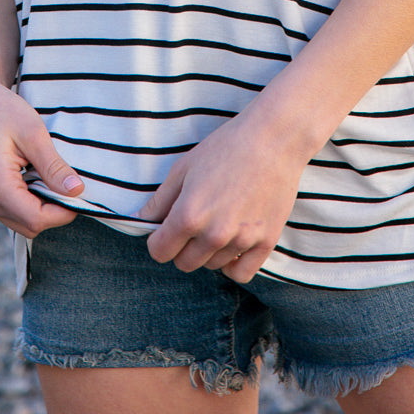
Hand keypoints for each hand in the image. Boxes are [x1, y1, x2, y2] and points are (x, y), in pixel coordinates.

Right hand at [0, 73, 84, 239]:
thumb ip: (53, 166)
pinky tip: (37, 176)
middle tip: (69, 182)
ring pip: (23, 222)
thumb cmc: (1, 110)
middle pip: (31, 225)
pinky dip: (30, 202)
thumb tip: (76, 191)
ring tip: (51, 175)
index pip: (36, 218)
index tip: (80, 193)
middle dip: (55, 211)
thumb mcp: (33, 132)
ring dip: (43, 206)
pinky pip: (13, 212)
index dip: (63, 212)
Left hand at [136, 109, 307, 282]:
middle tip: (194, 223)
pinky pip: (241, 273)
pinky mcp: (266, 242)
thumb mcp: (184, 167)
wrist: (273, 139)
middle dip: (183, 247)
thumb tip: (141, 220)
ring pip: (212, 265)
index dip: (159, 240)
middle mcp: (214, 234)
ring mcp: (241, 240)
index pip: (160, 252)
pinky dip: (232, 265)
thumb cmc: (226, 147)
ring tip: (218, 222)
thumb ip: (160, 200)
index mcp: (189, 215)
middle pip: (185, 263)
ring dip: (209, 251)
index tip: (165, 230)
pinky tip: (232, 246)